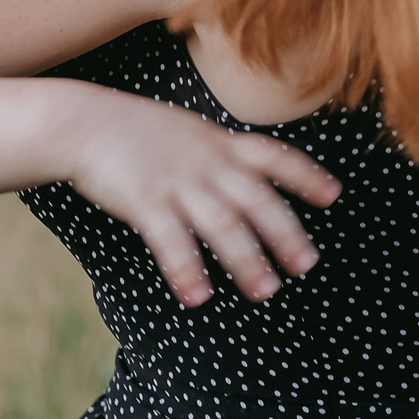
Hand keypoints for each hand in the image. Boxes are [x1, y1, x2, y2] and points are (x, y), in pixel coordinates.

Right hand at [67, 90, 342, 305]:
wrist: (85, 121)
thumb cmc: (138, 132)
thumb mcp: (190, 132)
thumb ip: (220, 154)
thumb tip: (249, 180)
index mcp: (221, 142)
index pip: (274, 156)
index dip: (306, 175)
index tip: (334, 195)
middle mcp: (208, 161)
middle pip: (257, 199)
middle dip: (285, 232)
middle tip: (306, 265)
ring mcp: (178, 181)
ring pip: (223, 224)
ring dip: (247, 260)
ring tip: (265, 291)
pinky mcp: (146, 201)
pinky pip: (172, 241)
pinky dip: (187, 269)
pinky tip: (199, 296)